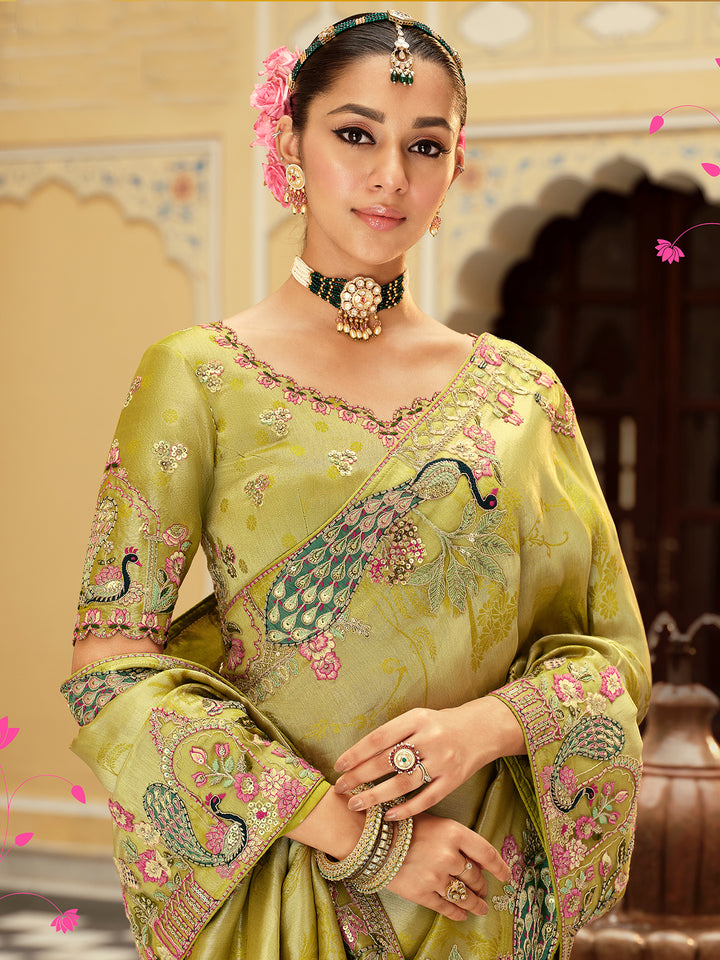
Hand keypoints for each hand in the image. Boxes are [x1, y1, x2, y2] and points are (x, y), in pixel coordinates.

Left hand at [334, 697, 524, 819]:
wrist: (482, 729)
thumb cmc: (440, 724)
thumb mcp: (418, 718)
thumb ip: (394, 733)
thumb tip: (358, 756)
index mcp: (416, 719)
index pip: (379, 738)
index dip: (356, 753)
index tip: (338, 766)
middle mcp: (429, 738)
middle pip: (387, 761)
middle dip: (360, 776)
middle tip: (340, 788)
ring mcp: (443, 760)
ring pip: (404, 782)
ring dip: (377, 795)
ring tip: (357, 804)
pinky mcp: (454, 780)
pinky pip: (427, 798)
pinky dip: (406, 809)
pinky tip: (388, 815)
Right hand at [384, 813, 510, 921]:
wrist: (370, 838)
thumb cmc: (402, 824)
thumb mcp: (434, 822)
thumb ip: (457, 839)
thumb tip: (478, 860)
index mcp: (454, 832)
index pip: (487, 853)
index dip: (500, 867)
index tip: (507, 875)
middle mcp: (448, 855)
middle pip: (476, 876)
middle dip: (481, 885)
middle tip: (483, 889)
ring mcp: (436, 876)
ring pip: (464, 895)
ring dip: (475, 903)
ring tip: (480, 908)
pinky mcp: (422, 893)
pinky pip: (446, 907)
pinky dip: (457, 912)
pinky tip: (461, 914)